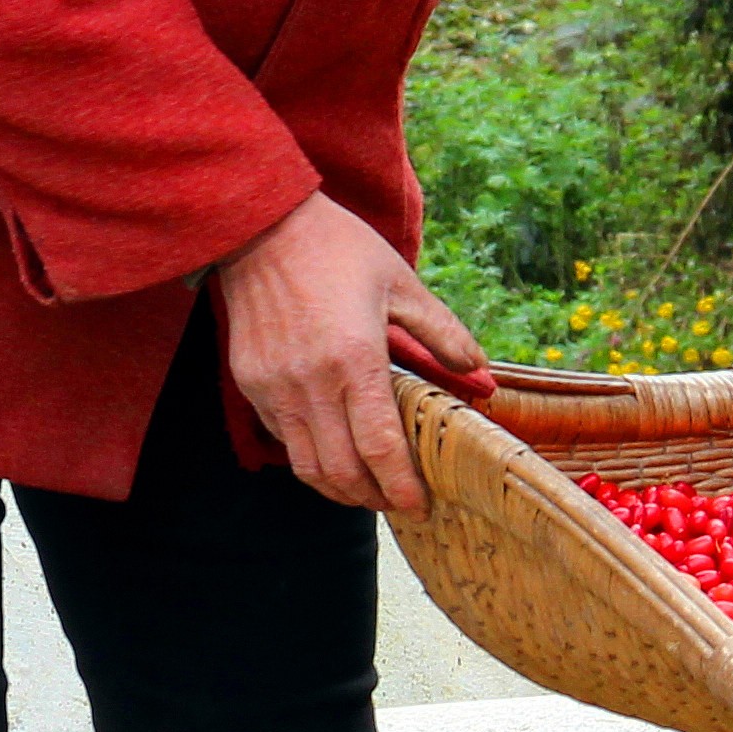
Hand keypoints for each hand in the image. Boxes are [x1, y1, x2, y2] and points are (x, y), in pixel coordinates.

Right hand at [216, 193, 485, 512]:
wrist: (263, 226)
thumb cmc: (338, 249)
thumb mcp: (401, 283)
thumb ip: (443, 333)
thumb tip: (480, 372)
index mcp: (355, 359)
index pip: (380, 450)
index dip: (402, 488)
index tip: (421, 505)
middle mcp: (311, 383)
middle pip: (343, 472)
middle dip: (374, 499)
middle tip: (399, 503)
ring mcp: (275, 388)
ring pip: (308, 467)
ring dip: (340, 489)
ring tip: (367, 489)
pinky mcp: (251, 384)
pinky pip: (284, 439)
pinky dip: (311, 457)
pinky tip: (334, 451)